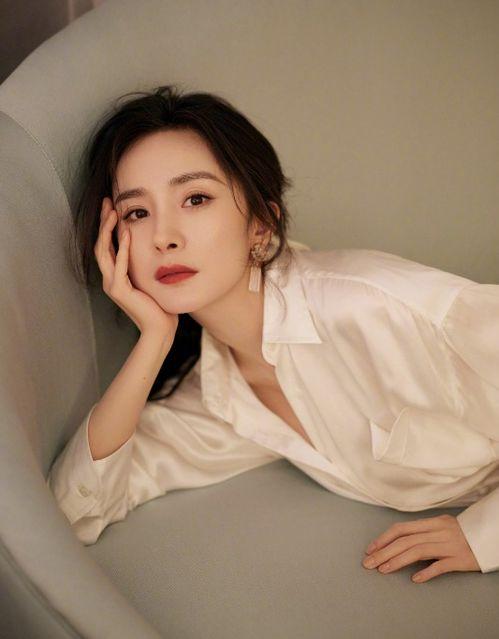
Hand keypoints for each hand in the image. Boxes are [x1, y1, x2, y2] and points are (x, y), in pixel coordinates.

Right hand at [94, 197, 179, 337]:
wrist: (159, 329)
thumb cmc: (158, 306)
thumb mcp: (149, 279)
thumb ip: (145, 264)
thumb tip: (152, 246)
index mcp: (115, 276)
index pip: (106, 245)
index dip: (107, 225)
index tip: (111, 206)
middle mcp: (110, 278)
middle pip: (100, 244)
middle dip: (103, 222)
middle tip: (106, 202)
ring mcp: (112, 285)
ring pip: (103, 252)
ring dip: (108, 230)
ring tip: (113, 212)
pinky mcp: (120, 291)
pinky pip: (119, 264)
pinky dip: (121, 248)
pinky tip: (126, 232)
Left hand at [362, 514, 480, 582]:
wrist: (489, 536)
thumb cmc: (462, 533)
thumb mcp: (441, 527)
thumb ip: (422, 533)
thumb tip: (399, 543)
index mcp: (432, 522)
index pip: (402, 529)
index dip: (384, 538)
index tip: (371, 549)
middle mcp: (439, 532)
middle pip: (406, 541)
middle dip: (384, 552)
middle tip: (369, 563)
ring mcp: (449, 545)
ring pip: (418, 551)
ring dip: (398, 561)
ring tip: (383, 570)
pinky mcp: (460, 560)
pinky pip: (441, 566)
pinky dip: (427, 572)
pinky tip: (414, 578)